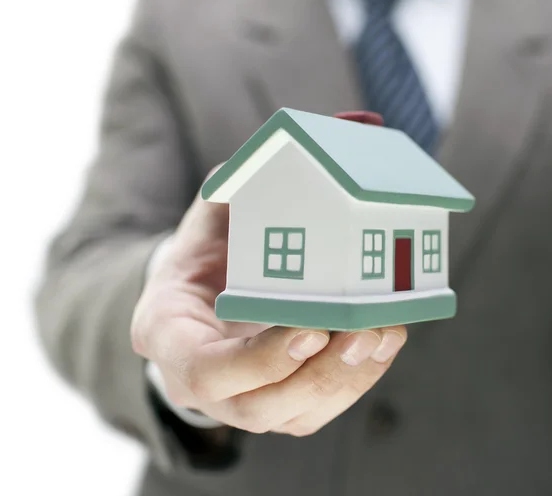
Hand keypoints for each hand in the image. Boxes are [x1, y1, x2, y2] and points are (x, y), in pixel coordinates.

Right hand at [131, 177, 406, 436]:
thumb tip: (311, 136)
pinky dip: (353, 380)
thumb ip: (240, 185)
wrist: (197, 295)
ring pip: (294, 415)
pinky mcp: (274, 404)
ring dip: (345, 379)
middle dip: (317, 374)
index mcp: (167, 336)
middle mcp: (198, 383)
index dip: (258, 360)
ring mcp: (237, 402)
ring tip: (384, 333)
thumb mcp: (210, 214)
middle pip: (257, 408)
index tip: (308, 328)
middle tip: (363, 331)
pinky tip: (381, 343)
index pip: (204, 371)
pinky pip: (315, 408)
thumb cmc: (204, 252)